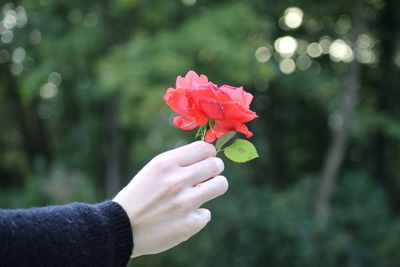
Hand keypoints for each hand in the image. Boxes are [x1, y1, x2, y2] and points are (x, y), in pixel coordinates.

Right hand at [113, 141, 227, 256]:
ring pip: (221, 185)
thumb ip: (179, 163)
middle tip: (208, 175)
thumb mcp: (153, 170)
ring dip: (214, 187)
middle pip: (216, 165)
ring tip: (201, 192)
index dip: (209, 154)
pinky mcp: (189, 224)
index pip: (204, 148)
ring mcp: (185, 203)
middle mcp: (176, 180)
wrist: (121, 229)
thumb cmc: (140, 196)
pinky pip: (206, 213)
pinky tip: (181, 218)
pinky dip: (196, 216)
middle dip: (215, 169)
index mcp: (165, 163)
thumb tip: (209, 157)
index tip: (207, 159)